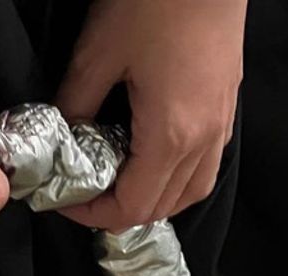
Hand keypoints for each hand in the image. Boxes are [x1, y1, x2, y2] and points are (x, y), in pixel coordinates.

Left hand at [56, 0, 245, 230]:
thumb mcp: (99, 50)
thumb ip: (77, 101)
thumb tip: (62, 133)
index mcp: (170, 136)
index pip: (132, 207)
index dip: (93, 214)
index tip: (64, 201)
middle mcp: (202, 142)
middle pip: (161, 208)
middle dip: (120, 210)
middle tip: (85, 192)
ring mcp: (220, 127)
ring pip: (189, 194)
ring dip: (153, 200)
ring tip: (119, 183)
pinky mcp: (226, 109)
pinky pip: (204, 167)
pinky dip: (177, 179)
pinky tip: (153, 160)